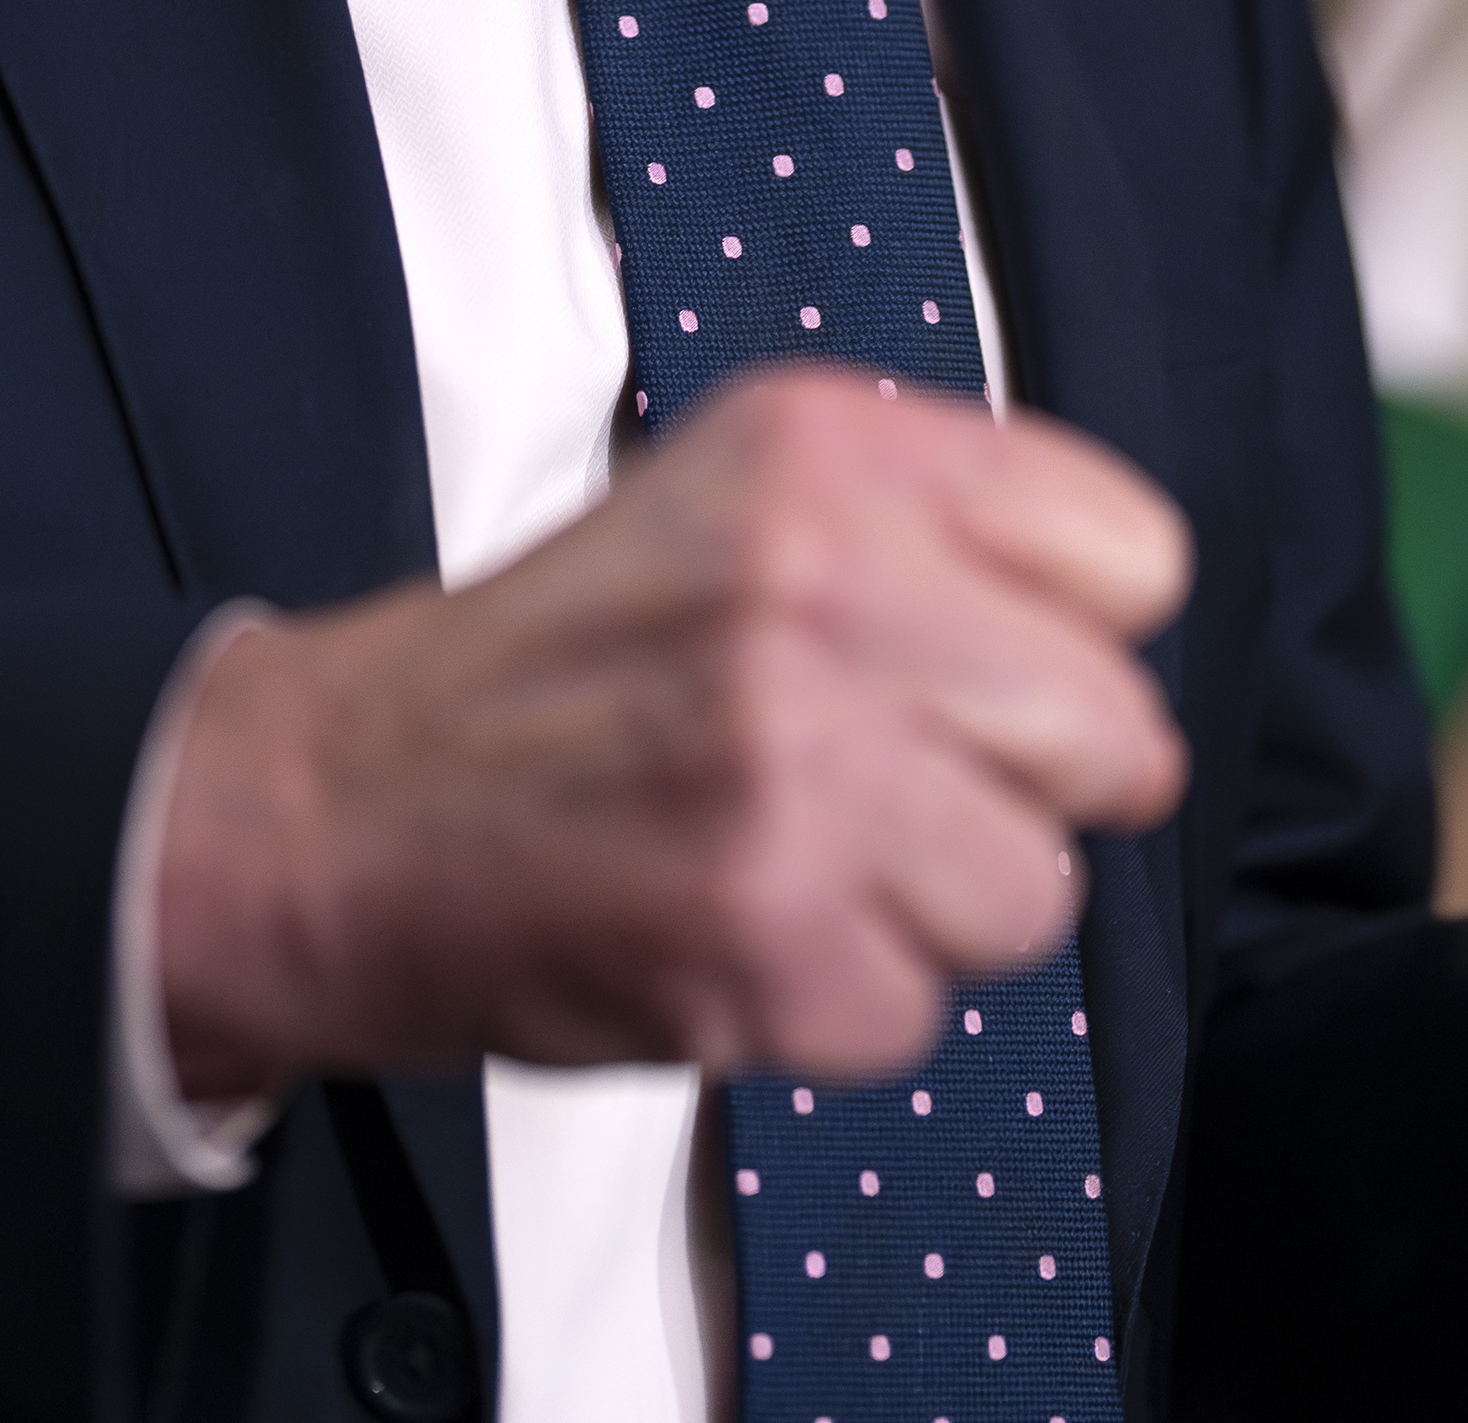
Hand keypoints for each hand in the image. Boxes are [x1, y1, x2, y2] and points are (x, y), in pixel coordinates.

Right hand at [150, 361, 1189, 1094]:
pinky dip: (832, 1005)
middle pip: (1112, 739)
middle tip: (874, 788)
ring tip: (790, 859)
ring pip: (1034, 894)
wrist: (334, 808)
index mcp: (827, 454)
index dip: (1063, 638)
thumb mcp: (734, 496)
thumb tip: (1110, 635)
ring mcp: (795, 763)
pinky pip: (920, 1012)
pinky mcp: (765, 931)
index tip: (969, 667)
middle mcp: (820, 586)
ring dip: (925, 914)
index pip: (1133, 557)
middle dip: (1014, 791)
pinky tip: (728, 932)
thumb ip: (931, 526)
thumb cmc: (553, 672)